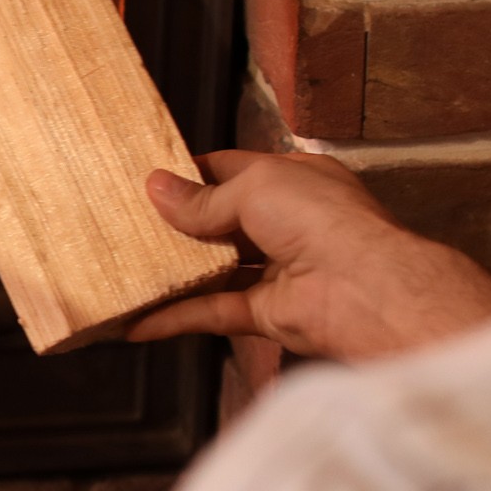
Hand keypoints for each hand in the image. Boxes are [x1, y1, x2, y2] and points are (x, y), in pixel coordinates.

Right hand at [131, 151, 490, 361]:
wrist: (363, 290)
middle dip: (179, 224)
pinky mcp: (267, 314)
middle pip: (221, 222)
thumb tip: (157, 189)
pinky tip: (139, 320)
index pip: (234, 170)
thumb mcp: (255, 188)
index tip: (149, 178)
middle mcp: (287, 223)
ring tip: (127, 266)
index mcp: (293, 180)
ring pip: (215, 270)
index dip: (193, 173)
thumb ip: (204, 198)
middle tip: (128, 221)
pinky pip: (214, 313)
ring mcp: (278, 270)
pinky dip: (177, 318)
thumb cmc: (323, 220)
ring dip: (175, 271)